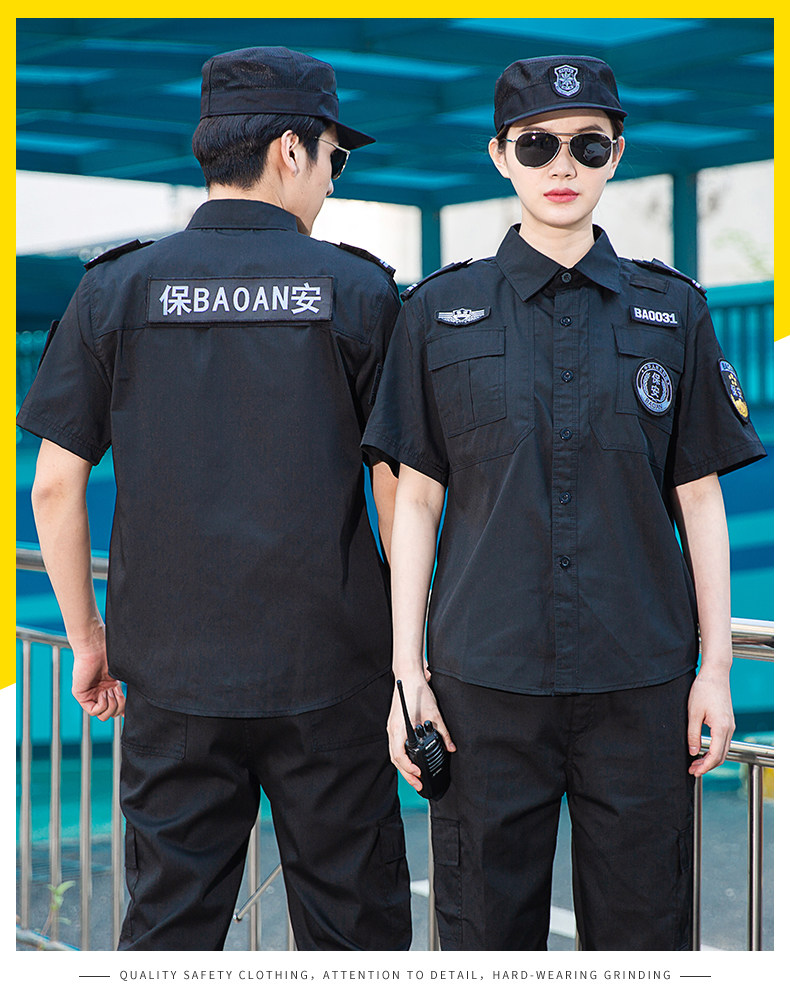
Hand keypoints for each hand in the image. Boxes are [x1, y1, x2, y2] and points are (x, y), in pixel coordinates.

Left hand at [71, 628, 124, 719]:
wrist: (96, 646)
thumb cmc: (109, 654)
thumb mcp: (121, 675)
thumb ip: (126, 690)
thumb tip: (131, 706)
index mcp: (109, 688)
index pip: (116, 708)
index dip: (123, 710)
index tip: (129, 708)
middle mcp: (99, 693)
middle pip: (111, 714)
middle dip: (119, 706)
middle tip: (118, 691)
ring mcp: (90, 695)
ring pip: (103, 716)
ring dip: (111, 705)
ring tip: (110, 691)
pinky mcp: (81, 695)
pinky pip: (94, 711)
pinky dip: (103, 704)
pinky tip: (104, 693)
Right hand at [388, 675, 455, 792]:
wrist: (409, 676)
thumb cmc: (417, 691)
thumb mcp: (434, 714)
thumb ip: (443, 733)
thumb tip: (451, 747)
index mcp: (399, 728)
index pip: (399, 755)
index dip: (408, 768)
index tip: (418, 774)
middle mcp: (393, 730)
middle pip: (395, 759)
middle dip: (406, 774)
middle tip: (418, 785)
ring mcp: (392, 728)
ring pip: (394, 754)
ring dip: (404, 767)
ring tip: (416, 777)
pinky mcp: (395, 726)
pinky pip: (396, 746)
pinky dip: (403, 757)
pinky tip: (411, 761)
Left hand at [687, 670, 734, 775]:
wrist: (715, 674)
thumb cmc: (703, 689)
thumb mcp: (693, 713)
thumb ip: (693, 734)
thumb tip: (693, 752)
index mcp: (721, 728)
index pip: (715, 756)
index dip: (704, 766)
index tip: (694, 771)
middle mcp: (729, 729)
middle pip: (721, 756)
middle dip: (707, 766)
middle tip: (692, 771)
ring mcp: (730, 725)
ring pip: (723, 750)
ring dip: (710, 759)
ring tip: (695, 763)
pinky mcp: (728, 722)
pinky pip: (723, 742)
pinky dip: (714, 750)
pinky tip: (703, 750)